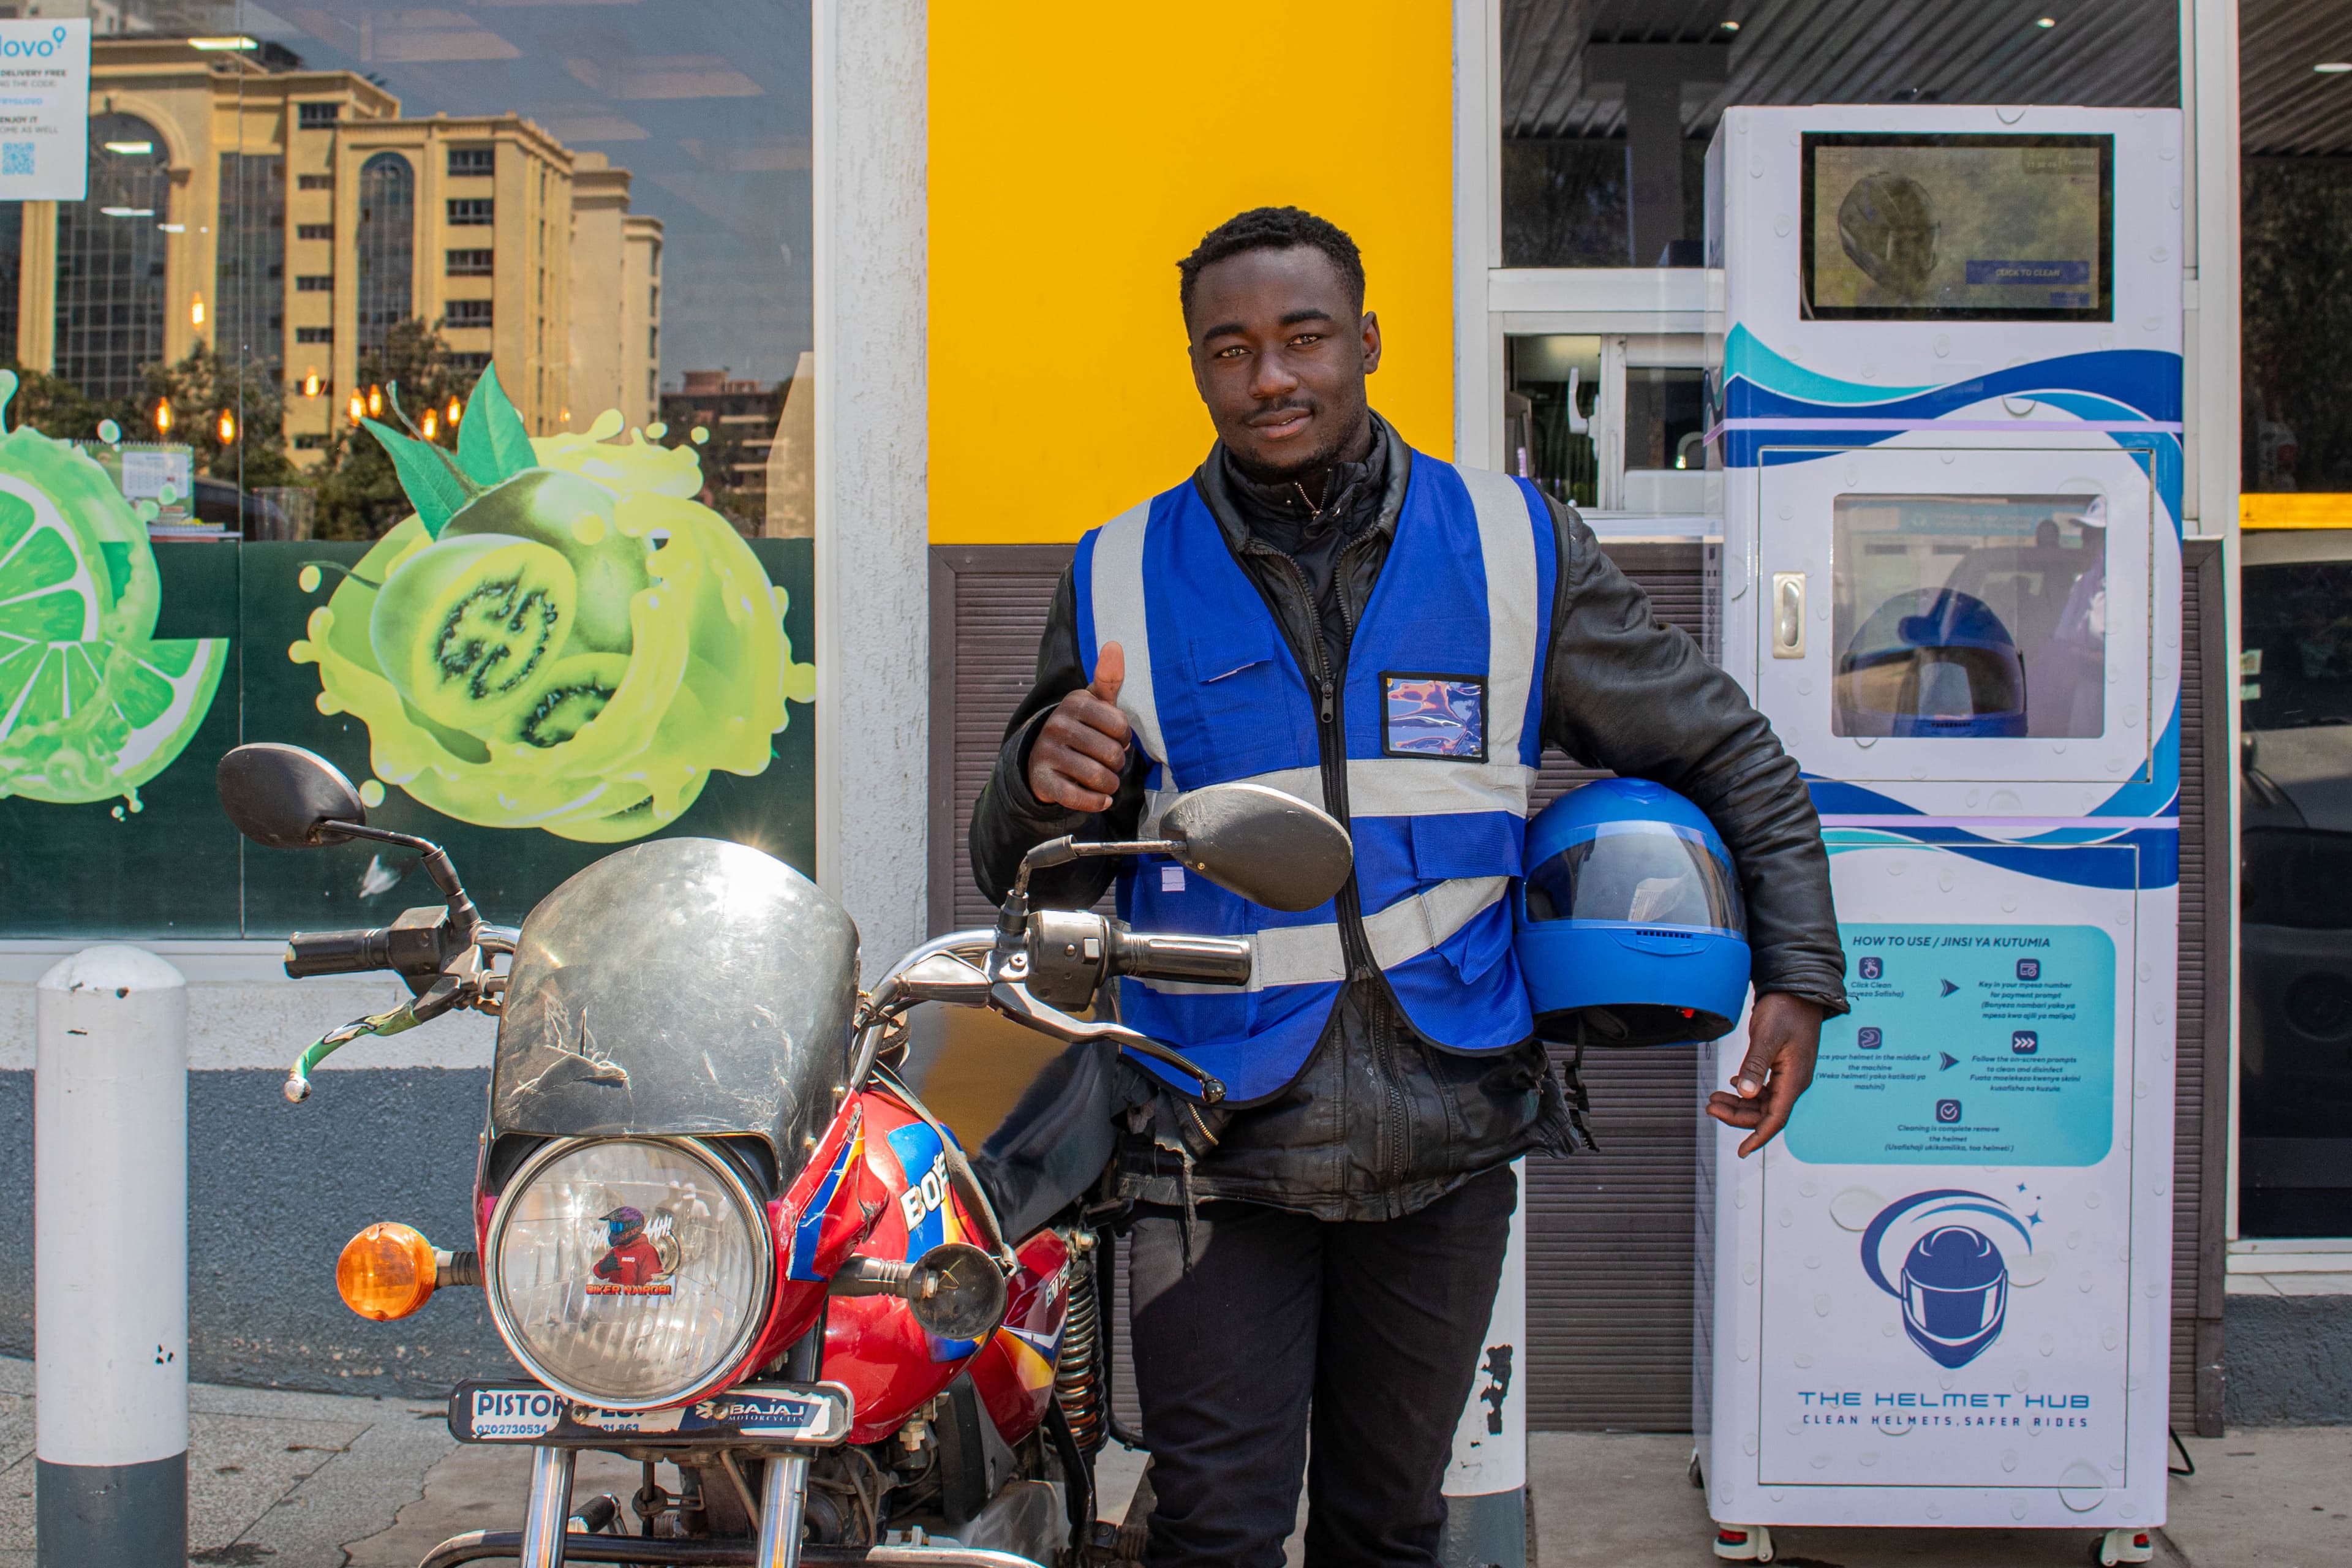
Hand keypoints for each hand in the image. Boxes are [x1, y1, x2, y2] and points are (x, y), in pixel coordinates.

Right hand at [1028, 642, 1132, 812]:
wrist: (1039, 757)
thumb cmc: (1080, 728)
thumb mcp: (1093, 702)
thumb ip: (1108, 678)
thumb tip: (1115, 645)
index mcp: (1075, 702)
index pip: (1120, 726)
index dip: (1124, 737)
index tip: (1115, 738)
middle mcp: (1057, 725)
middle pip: (1111, 754)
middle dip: (1117, 763)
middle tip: (1108, 761)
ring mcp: (1047, 753)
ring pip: (1098, 777)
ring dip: (1109, 784)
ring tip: (1105, 780)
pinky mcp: (1042, 781)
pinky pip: (1079, 798)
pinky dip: (1096, 802)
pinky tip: (1100, 798)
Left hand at [1705, 991, 1822, 1157]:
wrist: (1798, 991)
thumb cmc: (1787, 1009)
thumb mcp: (1766, 1037)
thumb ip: (1754, 1066)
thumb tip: (1745, 1093)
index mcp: (1794, 1079)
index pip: (1776, 1118)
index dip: (1758, 1136)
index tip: (1742, 1151)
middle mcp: (1793, 1081)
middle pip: (1765, 1112)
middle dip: (1737, 1115)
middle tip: (1710, 1107)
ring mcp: (1788, 1074)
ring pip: (1762, 1101)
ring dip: (1738, 1103)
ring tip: (1714, 1098)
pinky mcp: (1781, 1066)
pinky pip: (1764, 1088)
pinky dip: (1745, 1091)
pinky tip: (1731, 1086)